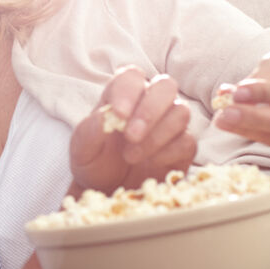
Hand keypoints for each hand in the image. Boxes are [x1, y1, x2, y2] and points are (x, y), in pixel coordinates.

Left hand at [70, 66, 195, 192]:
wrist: (109, 191)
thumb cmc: (95, 162)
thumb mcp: (82, 150)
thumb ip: (89, 131)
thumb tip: (105, 116)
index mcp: (122, 95)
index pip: (132, 77)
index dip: (128, 91)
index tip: (118, 115)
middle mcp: (150, 103)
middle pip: (166, 86)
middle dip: (149, 110)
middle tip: (131, 136)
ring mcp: (170, 124)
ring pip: (180, 112)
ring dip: (156, 135)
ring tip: (131, 156)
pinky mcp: (183, 147)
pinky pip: (187, 141)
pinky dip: (168, 152)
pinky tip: (150, 163)